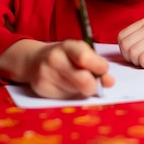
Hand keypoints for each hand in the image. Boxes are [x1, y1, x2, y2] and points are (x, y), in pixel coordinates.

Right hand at [0, 39, 114, 98]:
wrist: (33, 60)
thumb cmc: (64, 56)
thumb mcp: (79, 52)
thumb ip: (95, 65)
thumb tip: (110, 82)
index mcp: (68, 46)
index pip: (84, 58)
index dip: (98, 67)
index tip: (104, 70)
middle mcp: (54, 58)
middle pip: (82, 79)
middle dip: (93, 85)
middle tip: (94, 83)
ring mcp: (46, 73)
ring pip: (75, 91)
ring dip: (82, 90)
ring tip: (76, 81)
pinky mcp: (41, 88)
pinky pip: (65, 97)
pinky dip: (70, 94)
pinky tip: (65, 86)